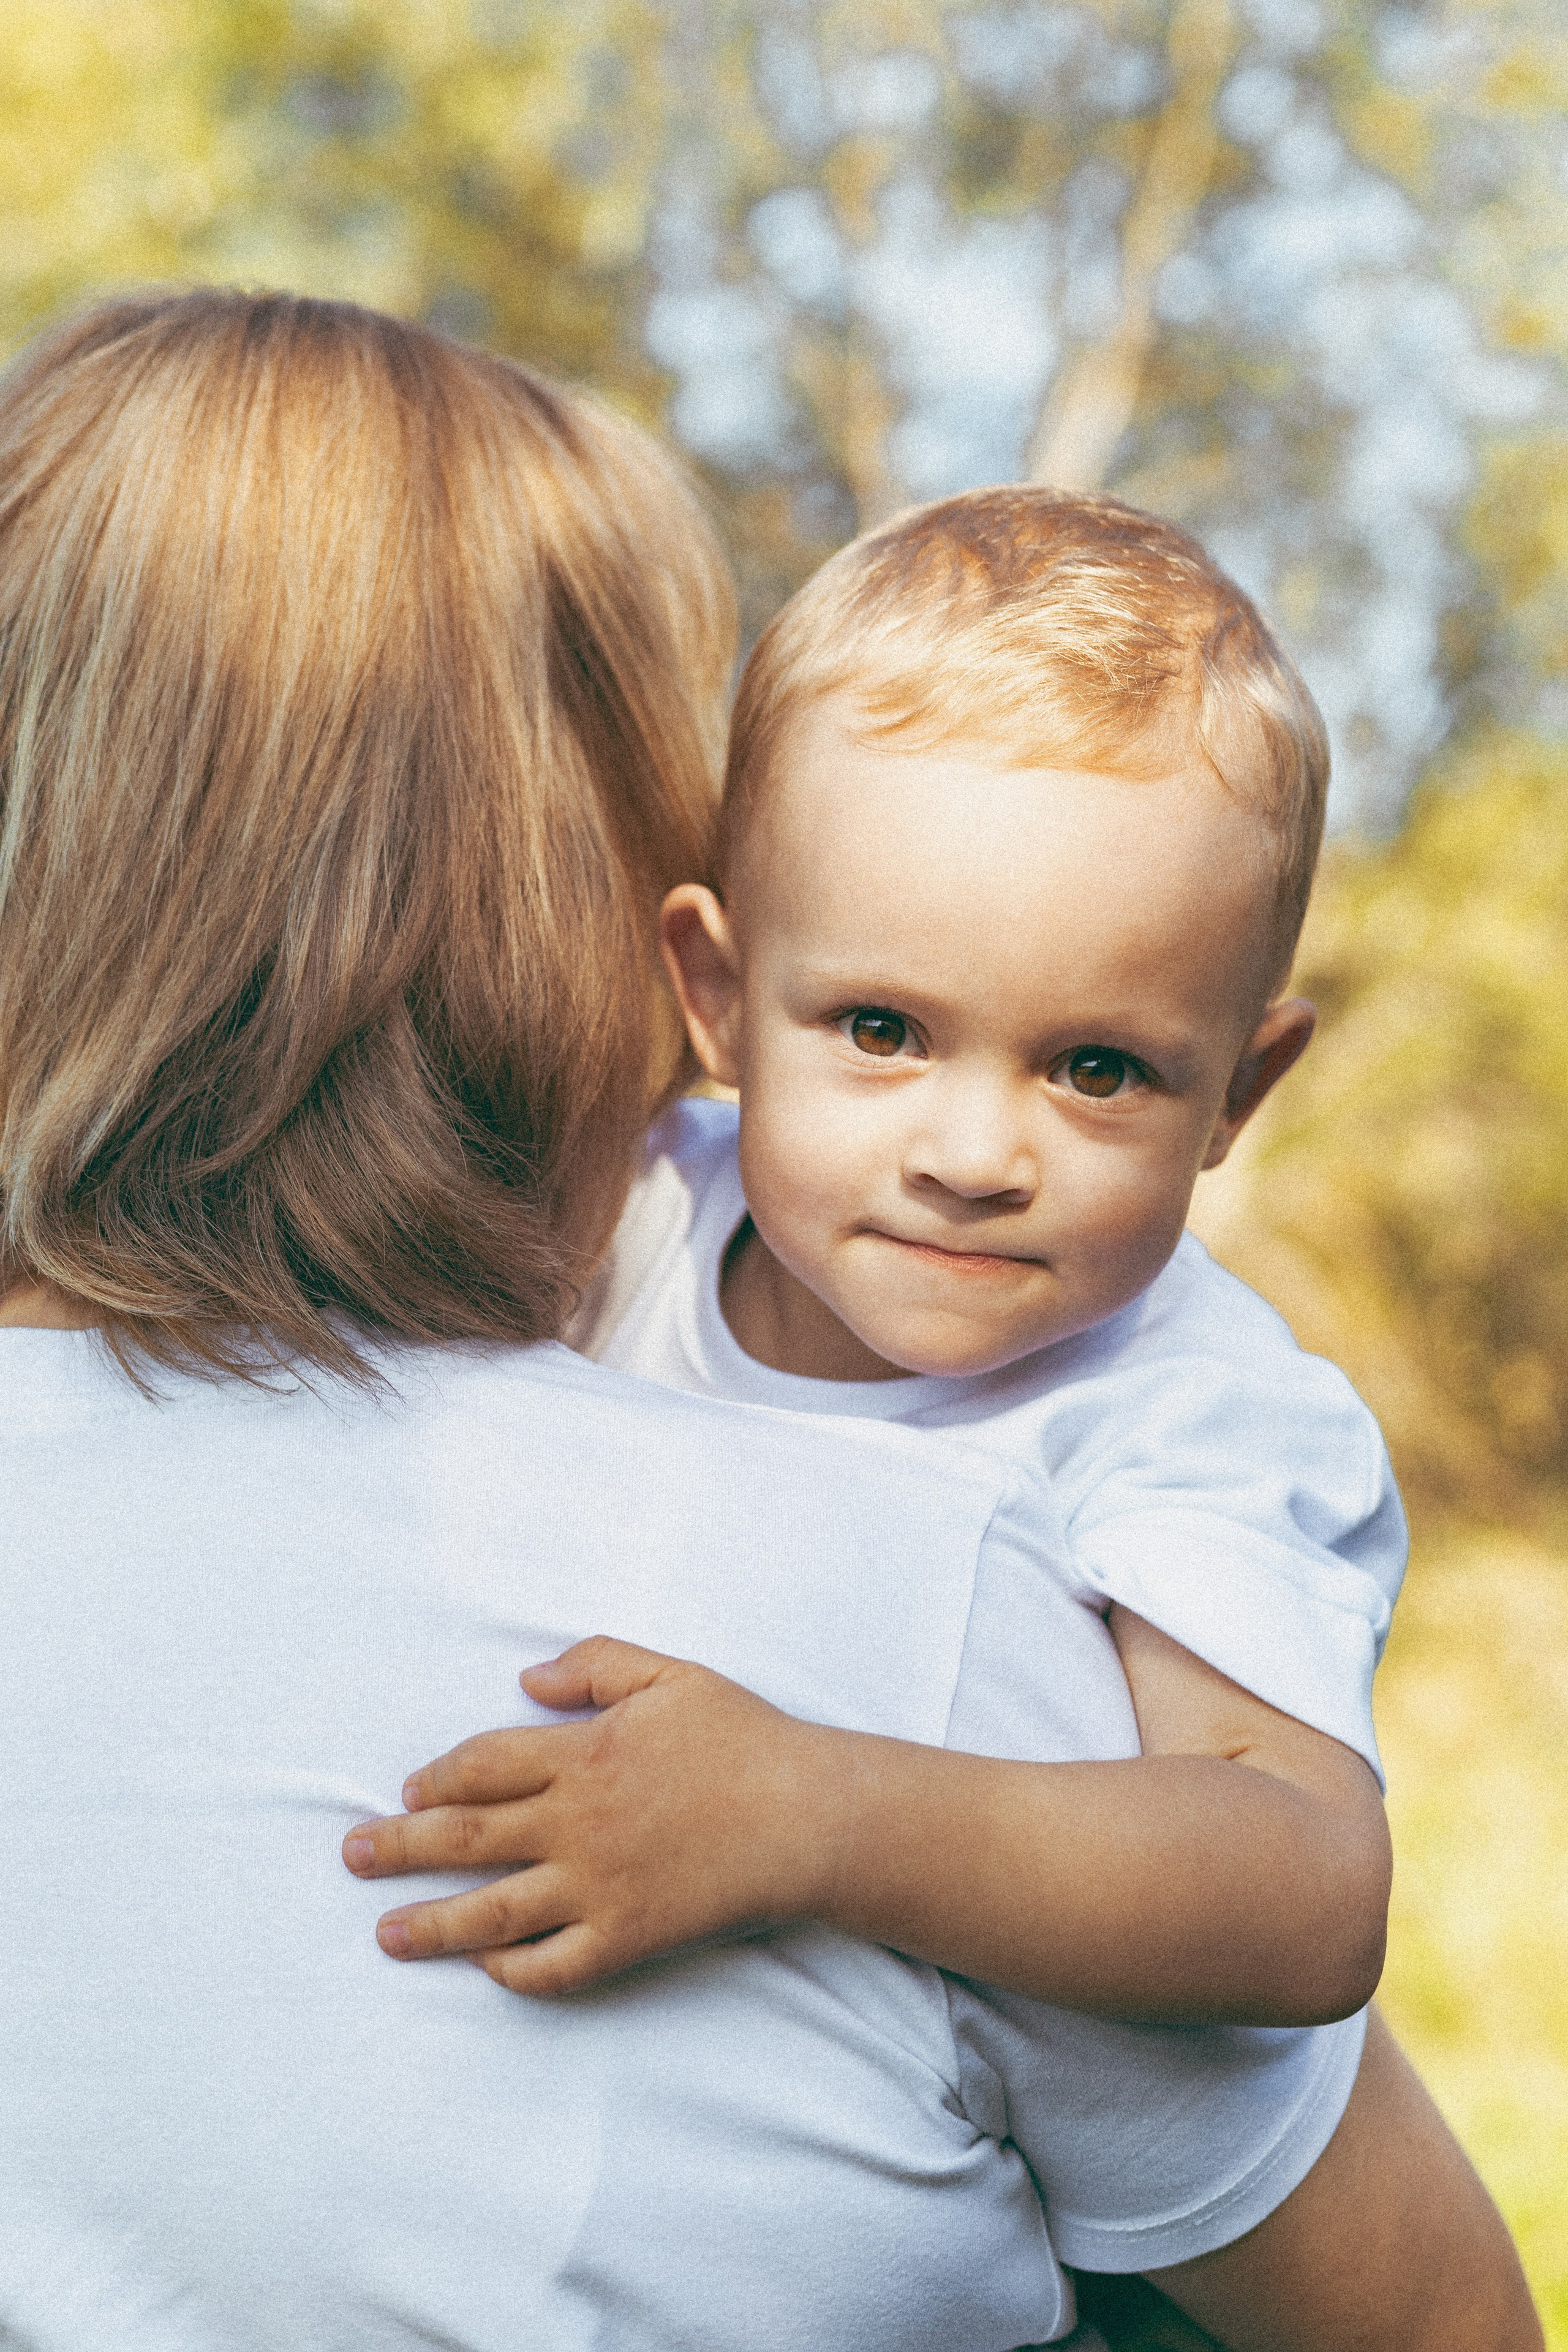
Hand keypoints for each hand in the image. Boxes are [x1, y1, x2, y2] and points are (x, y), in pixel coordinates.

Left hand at [341, 1638, 841, 1994]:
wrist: (809, 1816)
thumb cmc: (744, 1739)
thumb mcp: (671, 1675)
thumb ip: (595, 1664)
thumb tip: (526, 1677)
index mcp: (584, 1755)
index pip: (482, 1767)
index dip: (438, 1779)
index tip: (409, 1791)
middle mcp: (578, 1824)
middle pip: (466, 1838)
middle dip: (399, 1849)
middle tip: (350, 1857)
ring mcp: (599, 1887)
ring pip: (493, 1912)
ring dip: (431, 1925)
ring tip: (384, 1933)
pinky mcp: (627, 1938)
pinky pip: (554, 1965)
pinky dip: (514, 1971)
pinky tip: (486, 1968)